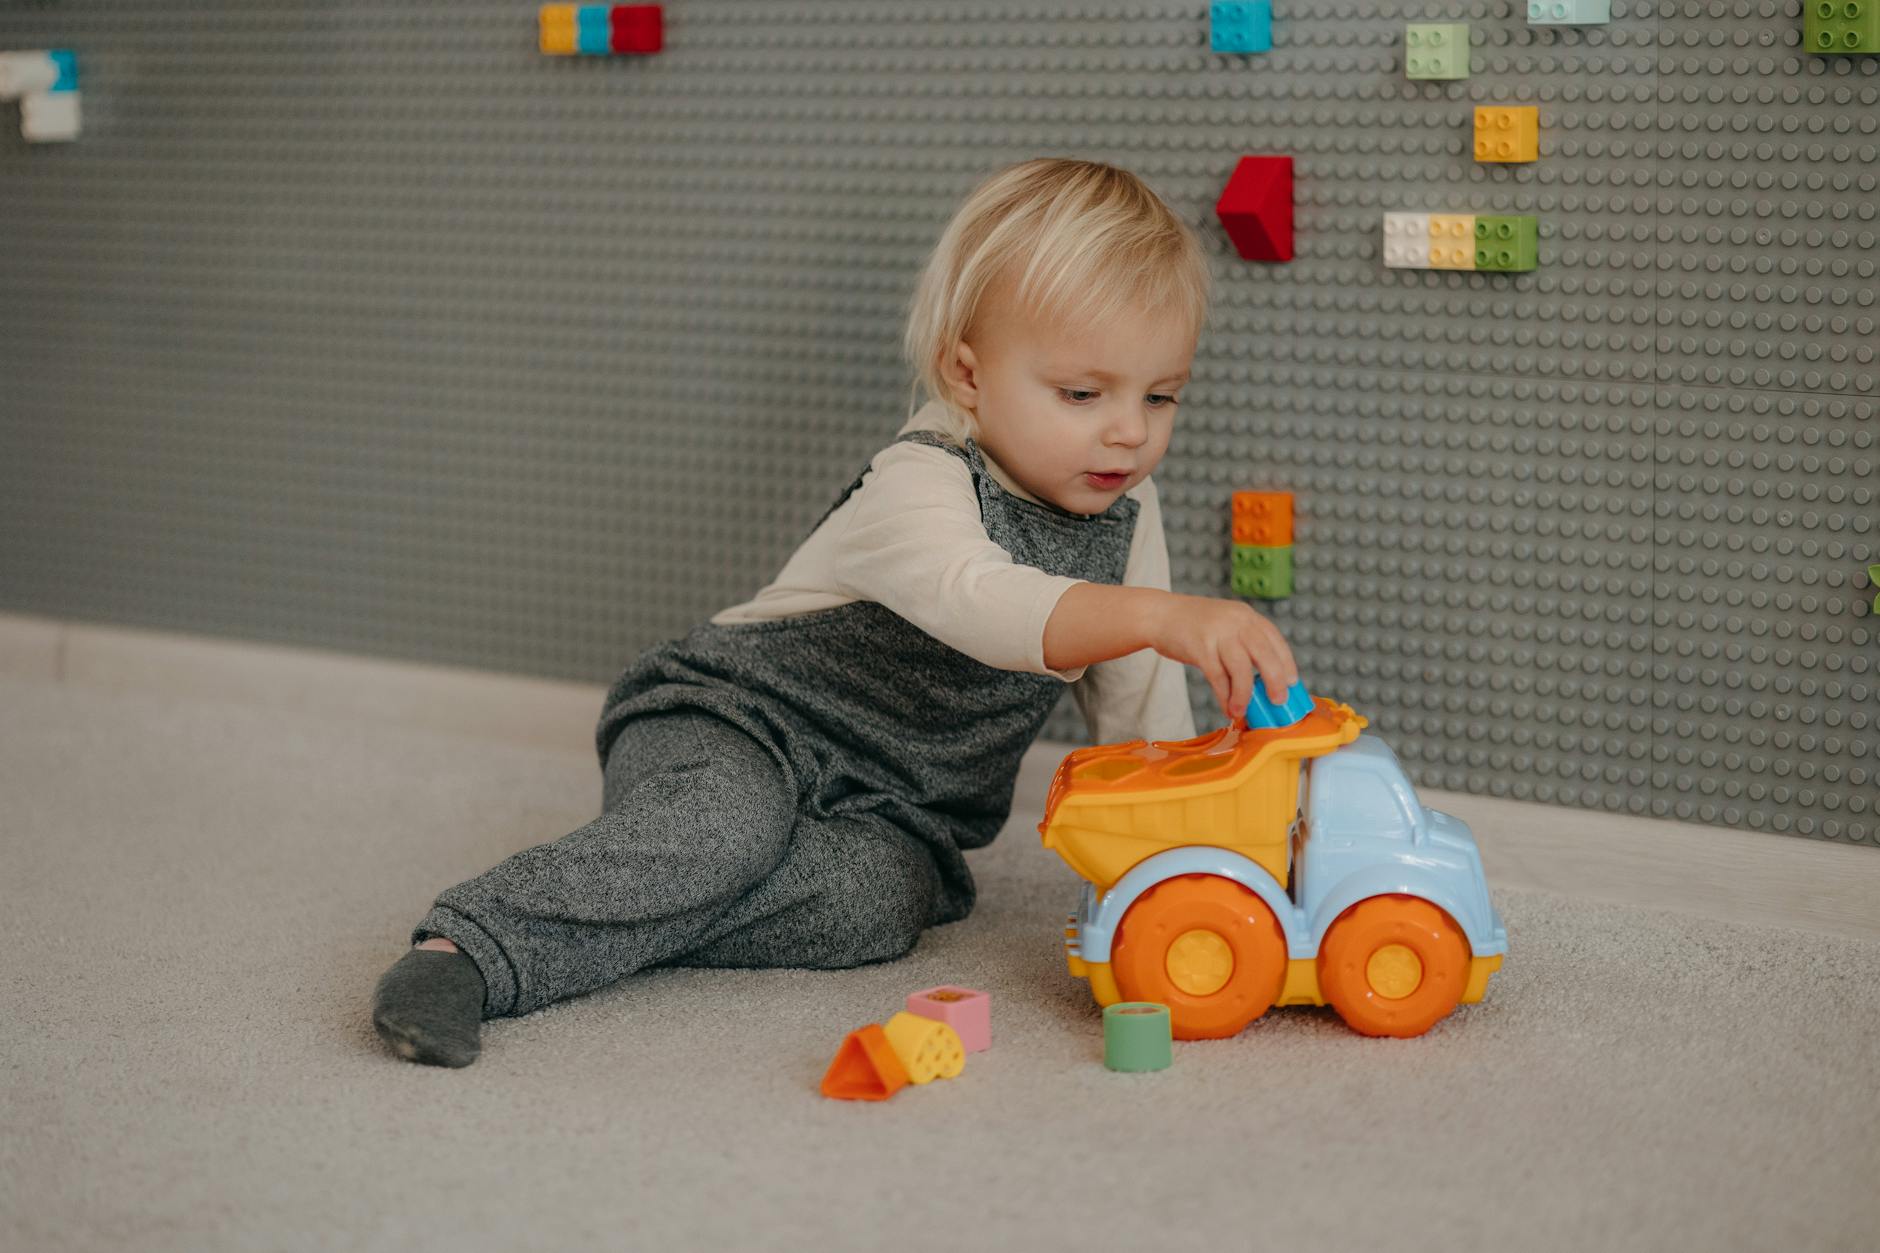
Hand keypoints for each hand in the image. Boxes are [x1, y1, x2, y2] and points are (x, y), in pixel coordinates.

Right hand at [1148, 594, 1299, 722]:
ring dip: (1245, 695)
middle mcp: (1236, 622)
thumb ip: (1244, 645)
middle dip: (1275, 681)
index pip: (1275, 640)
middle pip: (1265, 654)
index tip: (1292, 683)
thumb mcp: (1226, 625)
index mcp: (1246, 616)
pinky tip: (1226, 707)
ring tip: (1242, 711)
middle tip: (1278, 701)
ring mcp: (1218, 633)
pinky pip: (1218, 677)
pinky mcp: (1200, 648)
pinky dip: (1224, 695)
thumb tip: (1263, 681)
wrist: (1159, 615)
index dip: (1287, 663)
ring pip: (1241, 668)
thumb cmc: (1193, 626)